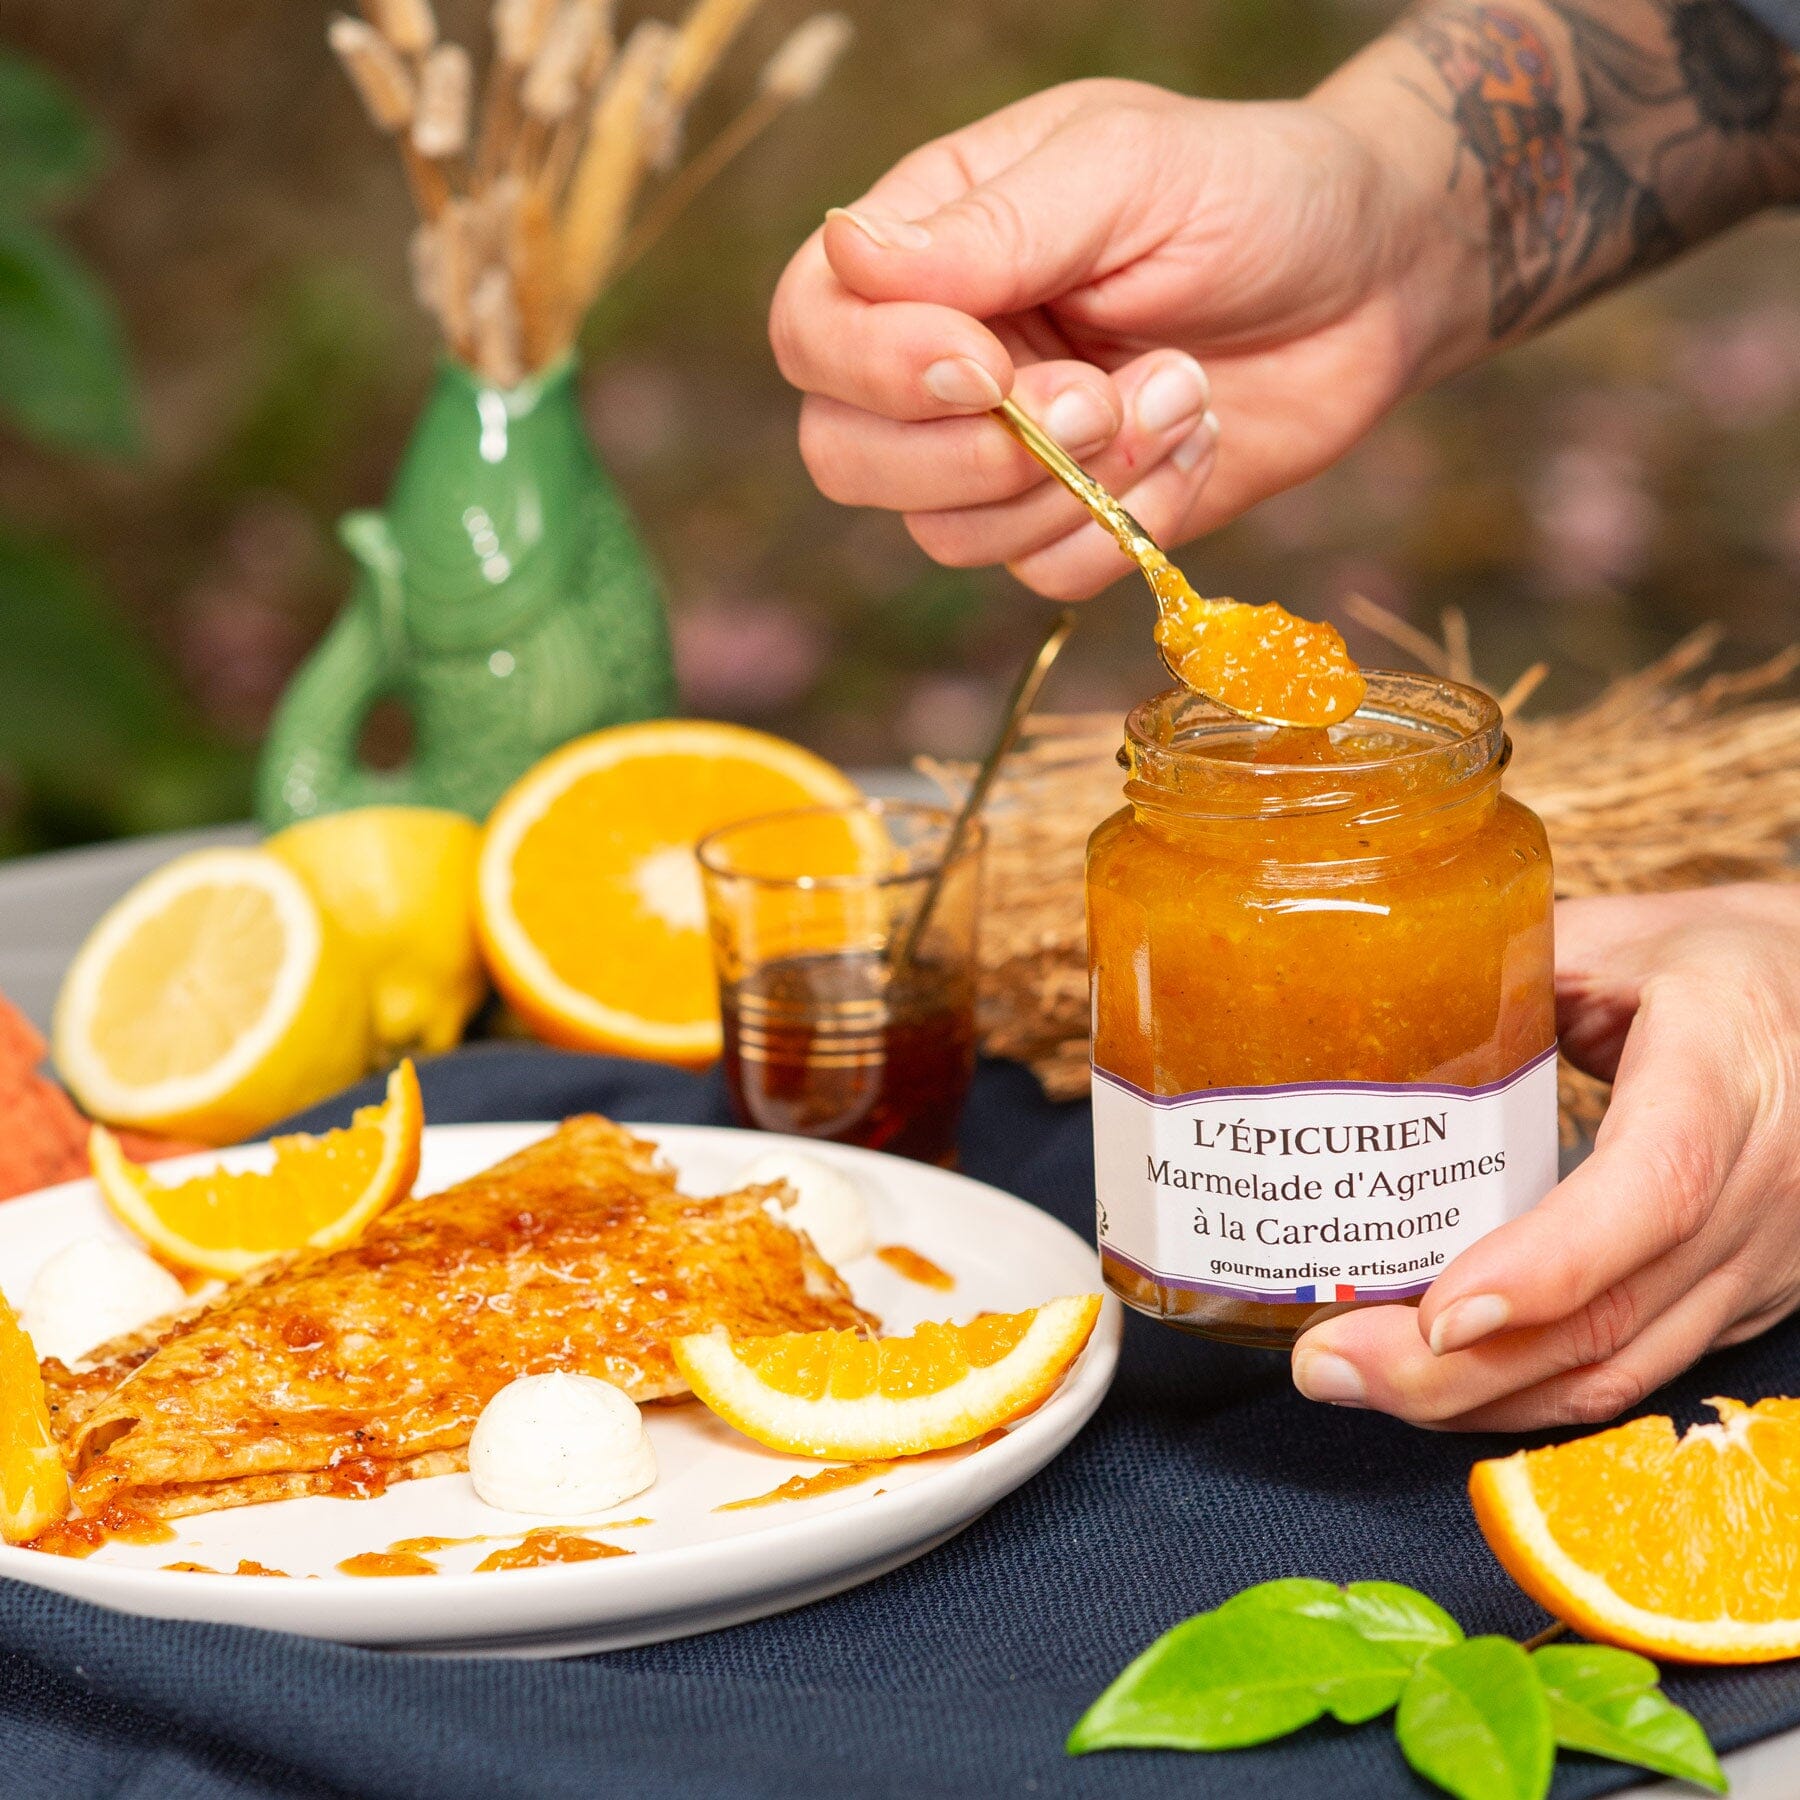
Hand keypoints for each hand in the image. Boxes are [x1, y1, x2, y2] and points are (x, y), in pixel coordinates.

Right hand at [769, 78, 1439, 597]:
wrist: (1378, 284)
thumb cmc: (1255, 195)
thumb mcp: (1129, 171)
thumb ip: (994, 226)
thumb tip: (848, 255)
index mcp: (930, 246)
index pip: (812, 326)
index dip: (876, 369)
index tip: (985, 364)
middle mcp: (944, 357)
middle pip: (845, 457)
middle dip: (973, 455)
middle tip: (1094, 401)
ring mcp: (1002, 452)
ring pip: (946, 534)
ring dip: (1074, 485)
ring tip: (1176, 389)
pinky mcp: (1072, 521)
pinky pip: (1044, 575)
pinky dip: (1127, 526)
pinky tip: (1191, 443)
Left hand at [1290, 884, 1799, 1430]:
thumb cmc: (1715, 963)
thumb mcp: (1618, 937)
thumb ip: (1500, 968)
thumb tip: (1361, 989)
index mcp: (1724, 1073)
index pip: (1653, 1188)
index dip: (1546, 1265)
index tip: (1439, 1314)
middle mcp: (1757, 1188)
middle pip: (1611, 1316)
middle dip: (1454, 1368)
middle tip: (1324, 1364)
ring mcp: (1754, 1262)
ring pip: (1616, 1370)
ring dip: (1475, 1402)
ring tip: (1348, 1381)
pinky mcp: (1737, 1301)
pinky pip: (1629, 1373)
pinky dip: (1524, 1394)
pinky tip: (1435, 1384)